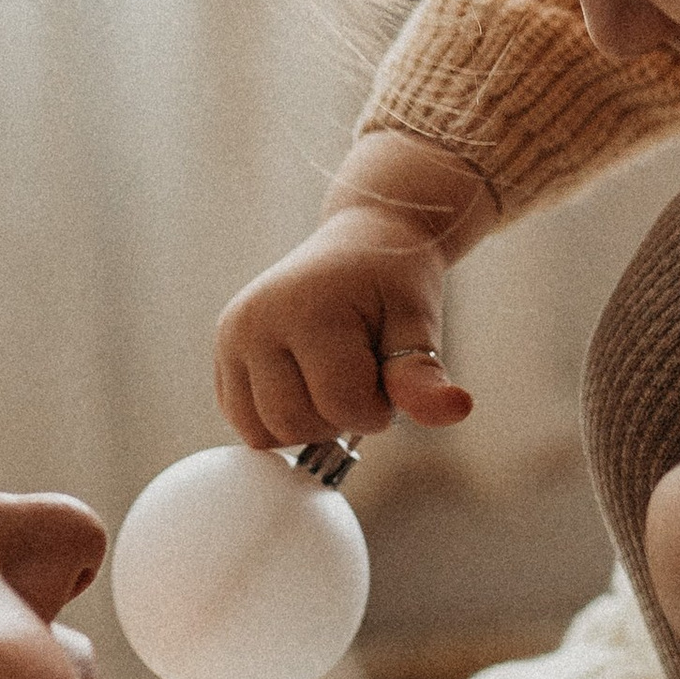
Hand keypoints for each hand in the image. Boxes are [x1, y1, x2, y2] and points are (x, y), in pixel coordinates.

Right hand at [216, 130, 492, 448]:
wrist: (359, 244)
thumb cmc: (392, 281)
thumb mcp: (417, 321)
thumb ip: (423, 373)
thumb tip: (457, 410)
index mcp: (304, 310)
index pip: (341, 404)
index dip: (377, 407)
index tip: (388, 373)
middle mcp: (252, 324)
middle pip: (294, 425)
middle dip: (339, 417)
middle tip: (361, 373)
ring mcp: (230, 341)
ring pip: (263, 434)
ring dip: (309, 423)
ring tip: (331, 378)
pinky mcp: (223, 357)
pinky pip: (248, 425)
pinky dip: (282, 420)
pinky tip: (307, 385)